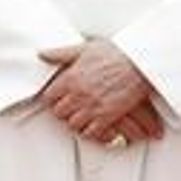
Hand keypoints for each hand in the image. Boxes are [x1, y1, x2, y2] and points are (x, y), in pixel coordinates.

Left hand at [38, 41, 156, 144]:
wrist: (139, 63)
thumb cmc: (114, 54)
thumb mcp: (84, 48)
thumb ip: (60, 53)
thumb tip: (41, 53)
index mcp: (71, 78)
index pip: (49, 96)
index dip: (52, 98)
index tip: (57, 97)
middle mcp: (79, 94)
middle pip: (59, 113)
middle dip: (63, 110)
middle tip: (69, 107)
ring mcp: (92, 107)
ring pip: (73, 124)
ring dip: (76, 121)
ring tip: (82, 115)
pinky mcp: (106, 116)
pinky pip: (90, 132)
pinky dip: (90, 131)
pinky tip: (93, 125)